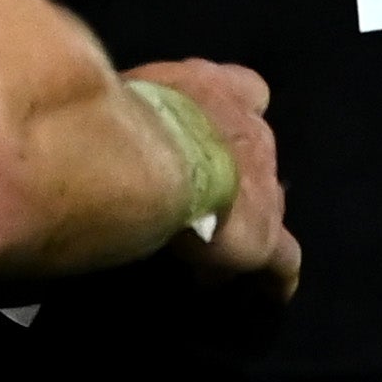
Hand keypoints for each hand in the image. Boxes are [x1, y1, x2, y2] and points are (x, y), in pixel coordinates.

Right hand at [124, 55, 296, 297]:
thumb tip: (99, 118)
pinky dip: (272, 275)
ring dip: (241, 219)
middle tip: (200, 201)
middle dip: (232, 175)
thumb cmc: (119, 114)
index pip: (242, 90)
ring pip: (267, 202)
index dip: (226, 116)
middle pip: (255, 153)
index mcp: (213, 89)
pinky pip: (282, 260)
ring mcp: (263, 183)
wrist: (143, 153)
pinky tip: (266, 293)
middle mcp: (251, 130)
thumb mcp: (122, 93)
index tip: (207, 135)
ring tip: (212, 246)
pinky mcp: (264, 233)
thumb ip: (130, 107)